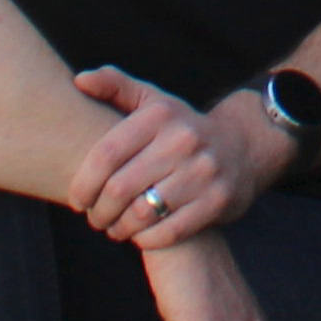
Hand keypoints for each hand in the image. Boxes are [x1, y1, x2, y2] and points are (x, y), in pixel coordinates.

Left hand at [70, 69, 266, 244]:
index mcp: (160, 115)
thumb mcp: (152, 101)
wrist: (242, 145)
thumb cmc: (181, 127)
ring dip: (120, 228)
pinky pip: (170, 231)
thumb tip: (80, 80)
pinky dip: (147, 239)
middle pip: (121, 188)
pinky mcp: (218, 200)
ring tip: (114, 228)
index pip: (106, 154)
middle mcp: (184, 140)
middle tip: (94, 218)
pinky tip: (140, 235)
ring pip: (143, 213)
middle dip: (99, 211)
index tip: (77, 199)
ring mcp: (204, 171)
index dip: (83, 183)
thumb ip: (114, 86)